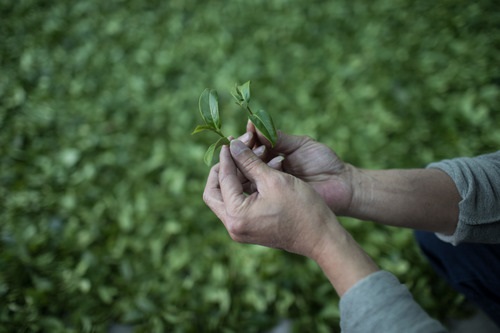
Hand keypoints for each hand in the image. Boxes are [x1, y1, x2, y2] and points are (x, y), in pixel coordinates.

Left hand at [203, 139, 378, 294]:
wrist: (322, 237)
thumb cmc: (301, 208)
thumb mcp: (273, 179)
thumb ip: (249, 161)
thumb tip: (232, 145)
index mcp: (236, 215)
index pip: (223, 180)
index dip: (227, 157)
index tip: (230, 141)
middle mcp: (234, 226)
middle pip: (215, 192)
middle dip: (223, 170)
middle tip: (233, 153)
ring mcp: (241, 230)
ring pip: (227, 197)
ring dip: (237, 177)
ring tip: (253, 158)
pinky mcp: (251, 229)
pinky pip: (240, 204)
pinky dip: (246, 187)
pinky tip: (260, 171)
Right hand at [244, 122, 353, 214]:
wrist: (340, 184)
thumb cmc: (323, 162)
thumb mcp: (300, 145)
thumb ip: (279, 138)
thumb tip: (255, 127)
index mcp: (273, 156)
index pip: (254, 146)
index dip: (250, 137)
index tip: (249, 127)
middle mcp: (268, 171)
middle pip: (246, 160)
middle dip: (248, 147)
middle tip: (251, 139)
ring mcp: (268, 186)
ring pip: (248, 173)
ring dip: (252, 160)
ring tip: (264, 151)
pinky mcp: (272, 200)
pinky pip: (257, 189)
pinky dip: (259, 176)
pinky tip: (267, 167)